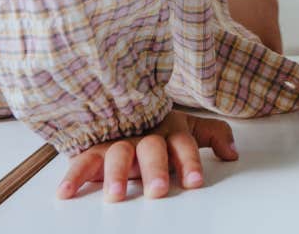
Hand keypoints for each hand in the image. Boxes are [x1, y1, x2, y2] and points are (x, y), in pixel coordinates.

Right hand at [57, 110, 239, 200]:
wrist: (121, 104)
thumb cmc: (157, 126)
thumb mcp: (186, 128)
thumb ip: (212, 135)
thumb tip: (233, 152)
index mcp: (169, 131)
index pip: (183, 144)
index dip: (189, 161)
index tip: (195, 181)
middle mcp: (144, 136)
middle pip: (151, 149)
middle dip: (154, 169)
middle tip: (158, 190)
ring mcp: (119, 142)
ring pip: (118, 154)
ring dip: (115, 174)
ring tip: (115, 195)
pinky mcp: (94, 149)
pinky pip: (83, 160)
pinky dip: (73, 175)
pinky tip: (66, 193)